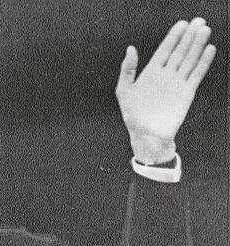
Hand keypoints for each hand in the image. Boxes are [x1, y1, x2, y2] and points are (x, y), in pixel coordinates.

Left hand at [115, 17, 216, 162]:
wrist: (147, 136)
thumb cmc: (133, 115)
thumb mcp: (124, 91)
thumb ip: (128, 69)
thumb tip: (131, 48)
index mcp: (151, 73)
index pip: (165, 50)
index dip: (173, 36)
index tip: (182, 23)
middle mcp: (166, 75)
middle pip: (180, 51)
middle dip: (189, 36)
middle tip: (199, 21)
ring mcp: (177, 83)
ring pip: (190, 59)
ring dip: (198, 45)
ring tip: (204, 30)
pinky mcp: (187, 93)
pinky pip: (196, 74)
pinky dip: (203, 62)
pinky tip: (209, 49)